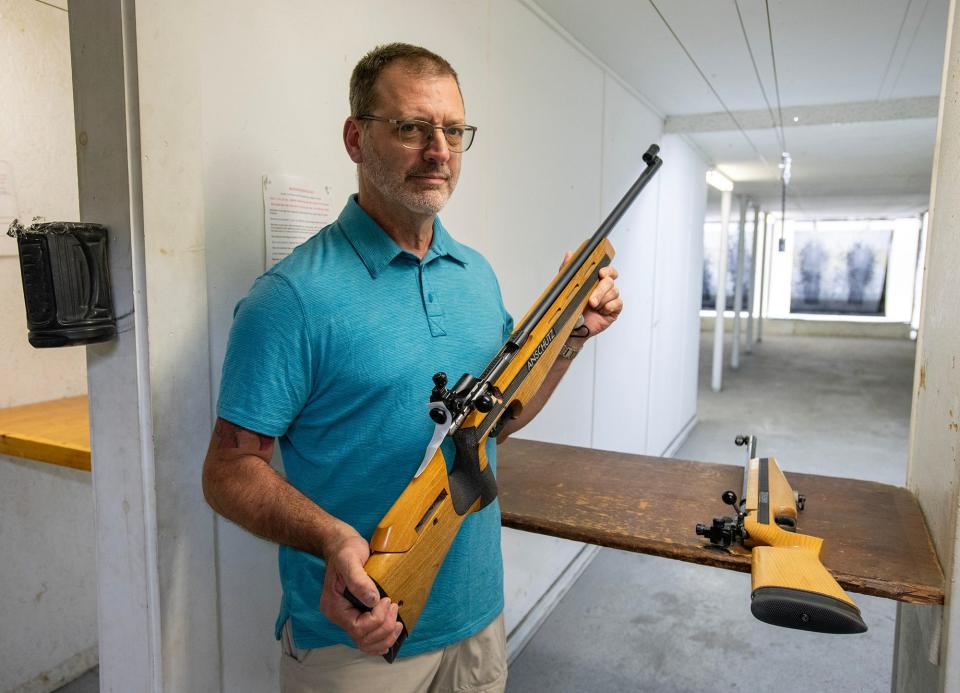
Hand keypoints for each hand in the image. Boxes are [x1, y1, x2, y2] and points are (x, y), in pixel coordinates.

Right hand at [318, 527, 402, 655]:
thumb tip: (373, 600)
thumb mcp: (350, 559)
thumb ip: (358, 580)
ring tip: (397, 621)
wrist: (343, 545)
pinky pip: (369, 638)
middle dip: (384, 627)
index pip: (357, 627)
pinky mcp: (359, 615)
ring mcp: (349, 618)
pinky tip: (392, 632)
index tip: (388, 599)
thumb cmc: (345, 550)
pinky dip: (382, 640)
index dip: (377, 618)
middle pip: (363, 639)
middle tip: (395, 606)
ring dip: (386, 637)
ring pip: (367, 643)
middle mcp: (340, 617)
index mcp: (334, 607)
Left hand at [560, 251, 622, 336]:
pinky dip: (609, 306)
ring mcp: (610, 299)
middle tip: (591, 300)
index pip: (608, 271)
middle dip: (600, 290)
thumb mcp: (567, 287)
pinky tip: (601, 310)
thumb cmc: (572, 308)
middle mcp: (604, 289)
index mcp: (596, 281)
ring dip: (602, 300)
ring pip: (614, 292)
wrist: (572, 328)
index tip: (601, 273)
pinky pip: (617, 303)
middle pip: (610, 282)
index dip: (607, 270)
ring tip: (593, 307)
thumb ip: (567, 270)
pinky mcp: (614, 310)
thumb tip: (570, 254)